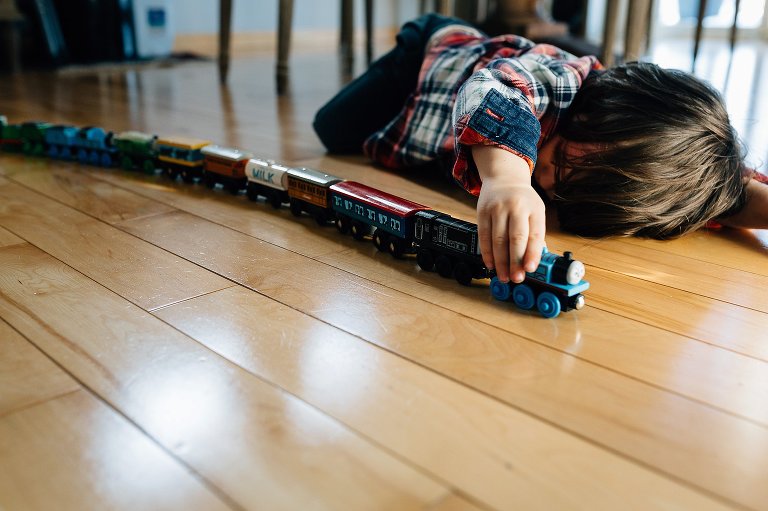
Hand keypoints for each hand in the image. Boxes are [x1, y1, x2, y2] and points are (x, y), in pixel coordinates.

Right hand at [473, 145, 545, 282]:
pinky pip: (484, 236)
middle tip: (516, 278)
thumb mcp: (535, 211)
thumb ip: (535, 234)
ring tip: (504, 276)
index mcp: (534, 209)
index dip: (532, 253)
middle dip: (515, 262)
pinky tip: (490, 264)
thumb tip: (532, 261)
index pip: (535, 234)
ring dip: (500, 262)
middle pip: (515, 238)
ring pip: (498, 240)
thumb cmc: (523, 200)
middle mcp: (516, 207)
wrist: (503, 178)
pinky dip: (487, 253)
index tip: (530, 269)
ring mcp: (497, 209)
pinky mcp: (482, 212)